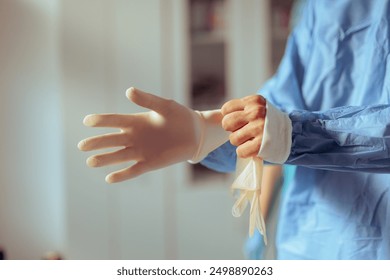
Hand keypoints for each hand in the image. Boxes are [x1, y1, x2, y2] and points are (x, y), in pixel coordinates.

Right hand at [78, 88, 199, 182]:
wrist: (195, 134)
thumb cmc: (179, 116)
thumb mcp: (164, 106)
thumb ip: (147, 100)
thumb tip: (128, 91)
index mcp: (135, 121)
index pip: (114, 121)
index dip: (101, 121)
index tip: (87, 121)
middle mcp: (134, 137)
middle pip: (112, 140)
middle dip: (97, 143)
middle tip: (82, 146)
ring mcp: (141, 151)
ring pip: (119, 156)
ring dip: (105, 158)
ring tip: (90, 161)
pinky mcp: (150, 163)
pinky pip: (133, 170)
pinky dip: (122, 174)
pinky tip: (109, 178)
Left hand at [221, 95, 265, 157]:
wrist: (293, 134)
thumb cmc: (270, 122)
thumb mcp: (259, 107)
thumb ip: (242, 108)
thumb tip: (221, 117)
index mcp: (254, 101)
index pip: (226, 109)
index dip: (229, 117)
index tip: (239, 121)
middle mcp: (256, 112)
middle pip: (226, 123)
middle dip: (232, 130)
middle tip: (243, 132)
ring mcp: (259, 128)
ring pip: (233, 139)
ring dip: (240, 142)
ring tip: (251, 139)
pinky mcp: (260, 144)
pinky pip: (240, 151)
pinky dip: (245, 152)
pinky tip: (254, 148)